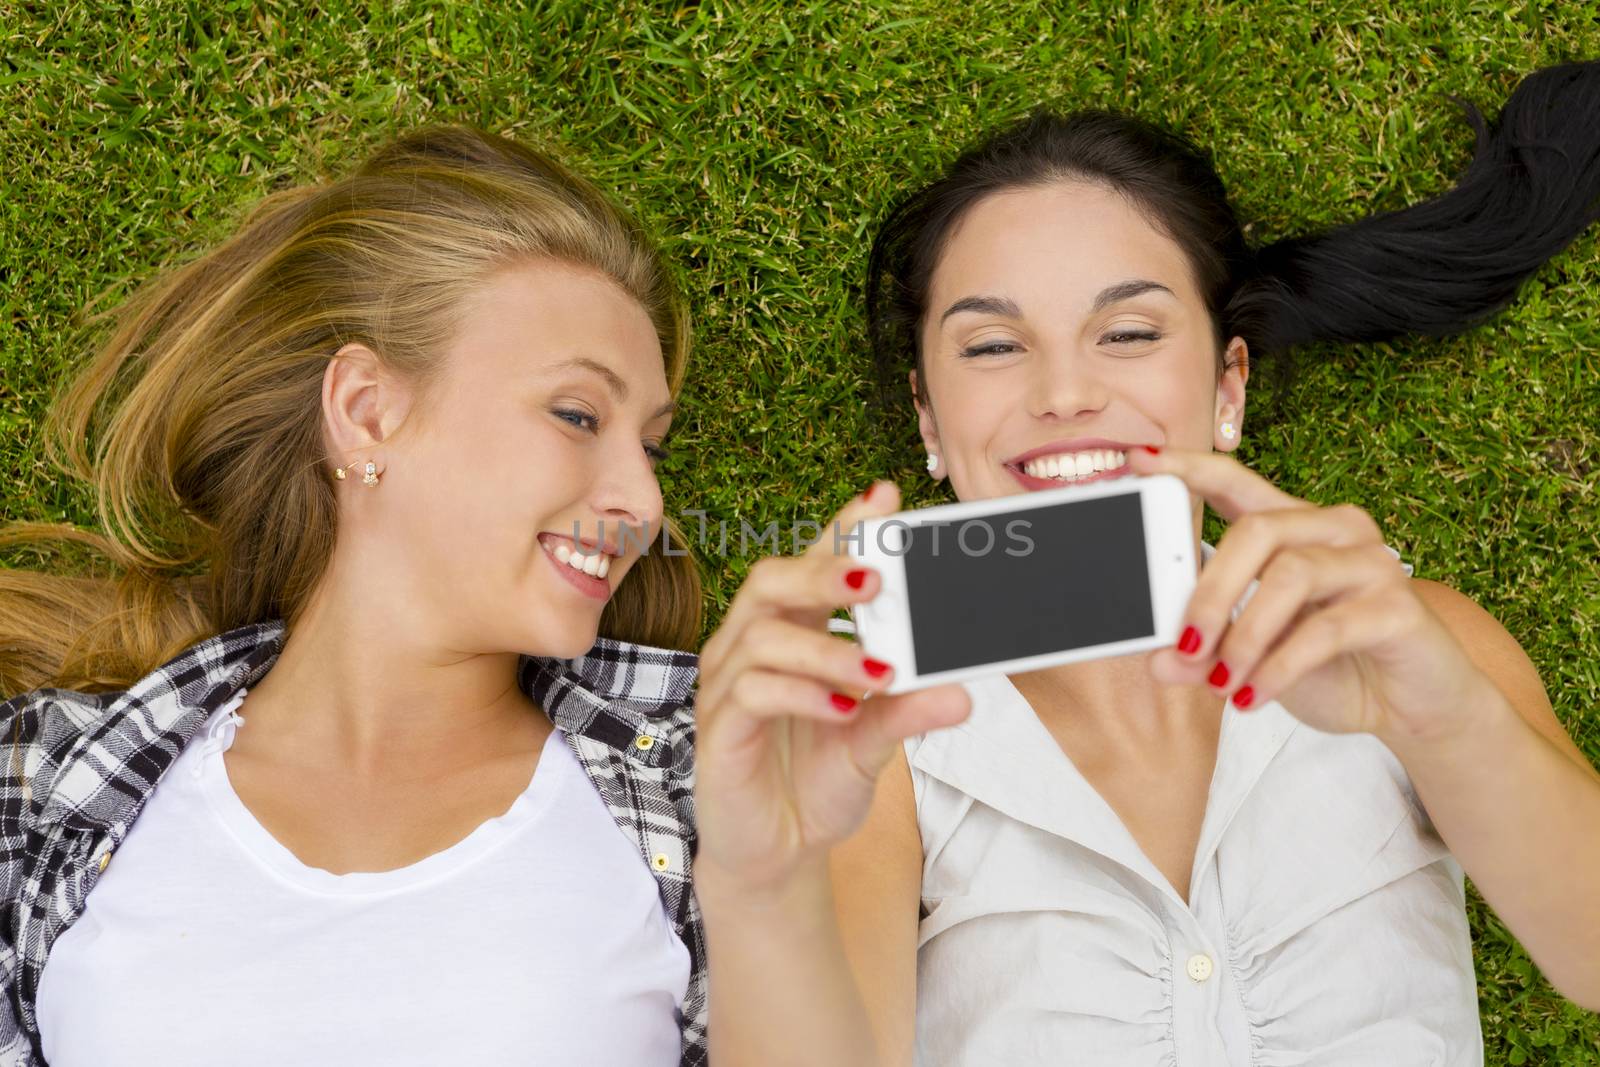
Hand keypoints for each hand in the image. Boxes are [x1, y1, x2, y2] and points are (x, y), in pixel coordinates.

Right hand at [693, 481, 971, 894]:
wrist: (779, 854)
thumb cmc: (816, 780)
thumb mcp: (876, 741)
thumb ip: (908, 709)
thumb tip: (962, 691)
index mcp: (789, 633)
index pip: (810, 565)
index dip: (842, 529)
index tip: (883, 499)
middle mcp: (749, 648)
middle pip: (770, 581)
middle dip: (825, 572)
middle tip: (877, 580)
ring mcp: (728, 687)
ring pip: (762, 636)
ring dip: (827, 650)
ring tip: (877, 675)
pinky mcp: (718, 730)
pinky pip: (752, 692)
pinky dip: (802, 694)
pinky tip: (843, 710)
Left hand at [1128, 447, 1501, 748]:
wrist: (1415, 708)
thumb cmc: (1333, 667)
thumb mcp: (1254, 659)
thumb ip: (1208, 653)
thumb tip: (1158, 660)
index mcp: (1294, 528)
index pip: (1236, 482)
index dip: (1189, 467)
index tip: (1140, 459)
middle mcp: (1336, 531)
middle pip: (1258, 531)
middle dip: (1211, 591)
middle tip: (1185, 643)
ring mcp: (1373, 564)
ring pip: (1290, 576)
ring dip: (1244, 635)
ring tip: (1222, 682)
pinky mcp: (1399, 608)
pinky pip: (1327, 628)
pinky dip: (1280, 665)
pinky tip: (1254, 695)